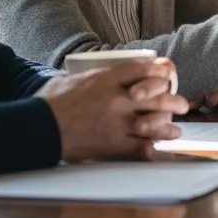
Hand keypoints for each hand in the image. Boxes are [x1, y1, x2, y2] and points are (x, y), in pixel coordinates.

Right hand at [37, 58, 188, 161]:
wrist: (36, 128)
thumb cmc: (47, 103)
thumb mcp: (68, 79)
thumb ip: (89, 77)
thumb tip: (96, 75)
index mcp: (105, 79)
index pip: (141, 69)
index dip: (159, 70)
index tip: (168, 71)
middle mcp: (117, 99)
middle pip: (155, 95)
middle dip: (173, 99)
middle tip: (182, 103)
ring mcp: (117, 122)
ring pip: (153, 121)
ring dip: (168, 125)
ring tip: (176, 129)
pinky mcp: (112, 144)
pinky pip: (139, 146)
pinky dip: (151, 148)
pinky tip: (157, 148)